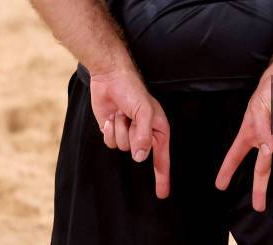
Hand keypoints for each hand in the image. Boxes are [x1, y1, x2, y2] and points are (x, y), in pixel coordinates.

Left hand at [90, 69, 169, 198]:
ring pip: (122, 148)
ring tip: (122, 114)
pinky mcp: (113, 132)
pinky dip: (109, 130)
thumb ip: (144, 135)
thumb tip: (141, 157)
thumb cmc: (132, 91)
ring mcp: (128, 134)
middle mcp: (144, 135)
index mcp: (158, 129)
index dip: (163, 177)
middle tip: (129, 118)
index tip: (163, 194)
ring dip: (120, 130)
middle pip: (138, 153)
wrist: (110, 78)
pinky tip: (112, 116)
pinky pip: (110, 143)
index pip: (162, 158)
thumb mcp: (144, 111)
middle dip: (132, 136)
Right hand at [215, 61, 272, 211]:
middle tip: (259, 207)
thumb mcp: (259, 109)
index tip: (220, 186)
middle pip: (260, 170)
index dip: (227, 171)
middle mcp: (267, 140)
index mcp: (251, 132)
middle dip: (259, 189)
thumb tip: (264, 152)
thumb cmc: (272, 88)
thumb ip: (260, 132)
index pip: (235, 155)